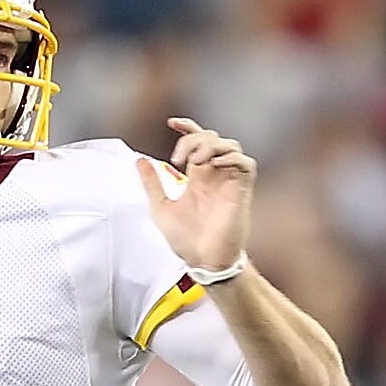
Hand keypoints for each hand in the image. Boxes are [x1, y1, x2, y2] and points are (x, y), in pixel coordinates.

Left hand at [138, 115, 254, 274]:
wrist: (204, 261)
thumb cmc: (186, 240)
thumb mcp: (161, 208)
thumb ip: (152, 184)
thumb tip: (139, 160)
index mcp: (198, 176)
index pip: (197, 141)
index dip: (187, 127)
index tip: (171, 123)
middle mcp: (215, 174)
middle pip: (212, 138)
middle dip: (194, 139)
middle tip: (178, 158)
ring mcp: (229, 181)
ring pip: (231, 145)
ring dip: (211, 145)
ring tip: (195, 161)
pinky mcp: (241, 191)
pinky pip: (246, 164)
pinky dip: (231, 158)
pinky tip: (214, 165)